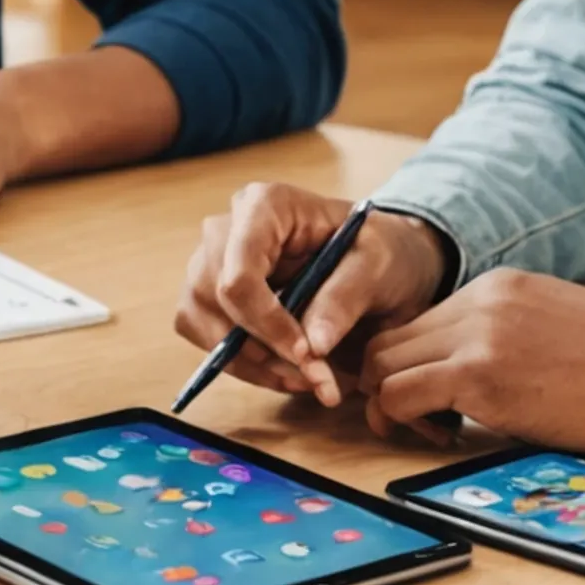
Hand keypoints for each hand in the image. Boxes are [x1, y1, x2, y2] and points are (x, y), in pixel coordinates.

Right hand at [172, 184, 446, 406]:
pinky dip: (244, 364)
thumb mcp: (378, 265)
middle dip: (263, 349)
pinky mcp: (211, 295)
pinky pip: (208, 338)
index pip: (238, 273)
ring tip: (307, 379)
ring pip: (205, 324)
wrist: (377, 260)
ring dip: (253, 363)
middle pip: (216, 300)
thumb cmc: (378, 250)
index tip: (308, 355)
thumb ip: (344, 298)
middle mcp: (225, 230)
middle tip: (315, 379)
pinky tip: (286, 371)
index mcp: (263, 206)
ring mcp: (211, 262)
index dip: (266, 322)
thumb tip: (312, 346)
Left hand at [359, 270, 584, 453]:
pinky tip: (432, 434)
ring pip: (384, 365)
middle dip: (386, 380)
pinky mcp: (477, 376)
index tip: (424, 391)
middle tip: (408, 414)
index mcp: (496, 288)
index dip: (411, 361)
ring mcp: (475, 336)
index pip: (420, 322)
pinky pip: (402, 395)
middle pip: (390, 340)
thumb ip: (502, 331)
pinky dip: (400, 418)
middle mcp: (478, 303)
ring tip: (418, 427)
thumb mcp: (553, 321)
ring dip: (389, 401)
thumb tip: (466, 364)